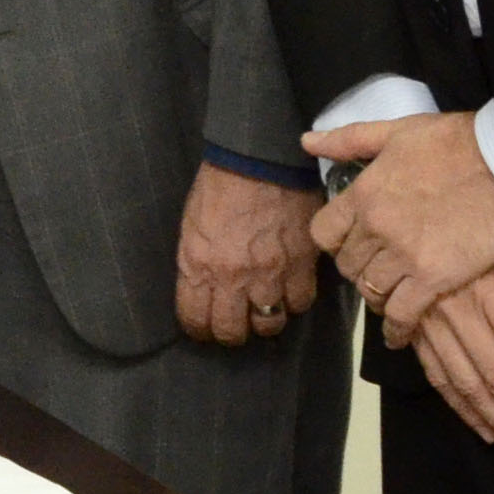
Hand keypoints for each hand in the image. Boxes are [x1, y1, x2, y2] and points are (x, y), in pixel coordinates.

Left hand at [174, 161, 324, 347]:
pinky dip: (294, 301)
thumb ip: (196, 264)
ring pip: (270, 323)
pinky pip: (300, 303)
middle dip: (232, 333)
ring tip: (264, 308)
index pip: (196, 320)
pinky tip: (288, 290)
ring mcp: (270, 274)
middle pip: (233, 332)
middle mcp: (233, 278)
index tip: (204, 328)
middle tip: (236, 324)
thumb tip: (203, 292)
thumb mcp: (191, 229)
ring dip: (265, 319)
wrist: (259, 161)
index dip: (200, 330)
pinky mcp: (301, 264)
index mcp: (198, 266)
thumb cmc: (219, 189)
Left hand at [302, 108, 493, 337]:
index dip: (334, 242)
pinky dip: (397, 328)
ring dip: (377, 296)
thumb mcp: (396, 130)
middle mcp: (375, 228)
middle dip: (357, 268)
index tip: (349, 243)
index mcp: (363, 194)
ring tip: (389, 297)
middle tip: (375, 269)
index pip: (322, 233)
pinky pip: (402, 313)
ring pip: (370, 291)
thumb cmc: (457, 140)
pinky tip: (399, 334)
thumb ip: (348, 140)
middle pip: (347, 265)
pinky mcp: (435, 278)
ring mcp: (403, 256)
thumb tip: (307, 142)